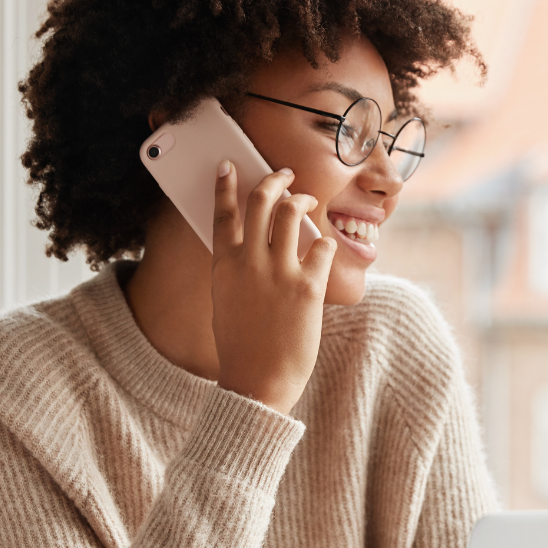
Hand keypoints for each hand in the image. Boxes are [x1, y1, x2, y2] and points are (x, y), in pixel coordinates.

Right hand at [212, 161, 336, 413]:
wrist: (258, 381)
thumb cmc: (243, 346)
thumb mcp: (227, 301)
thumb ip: (237, 271)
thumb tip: (255, 247)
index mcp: (224, 265)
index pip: (222, 213)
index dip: (225, 185)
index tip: (230, 167)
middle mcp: (249, 262)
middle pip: (260, 201)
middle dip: (274, 180)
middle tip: (285, 176)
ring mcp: (279, 272)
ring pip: (291, 212)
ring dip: (302, 200)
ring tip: (308, 201)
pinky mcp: (308, 286)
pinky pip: (323, 247)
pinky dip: (326, 242)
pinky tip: (325, 248)